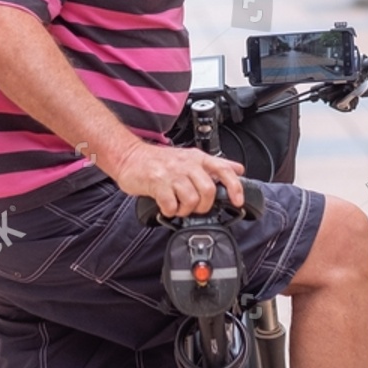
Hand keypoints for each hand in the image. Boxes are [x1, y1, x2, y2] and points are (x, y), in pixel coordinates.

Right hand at [110, 142, 244, 216]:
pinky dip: (170, 211)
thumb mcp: (190, 157)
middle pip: (208, 190)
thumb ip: (214, 165)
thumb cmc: (159, 160)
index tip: (237, 201)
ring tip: (179, 207)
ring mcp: (172, 173)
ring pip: (191, 199)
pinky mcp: (157, 183)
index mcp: (197, 158)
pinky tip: (166, 206)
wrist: (130, 156)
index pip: (223, 169)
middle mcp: (187, 164)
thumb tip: (237, 169)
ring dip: (186, 210)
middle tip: (195, 208)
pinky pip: (171, 205)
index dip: (234, 187)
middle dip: (204, 205)